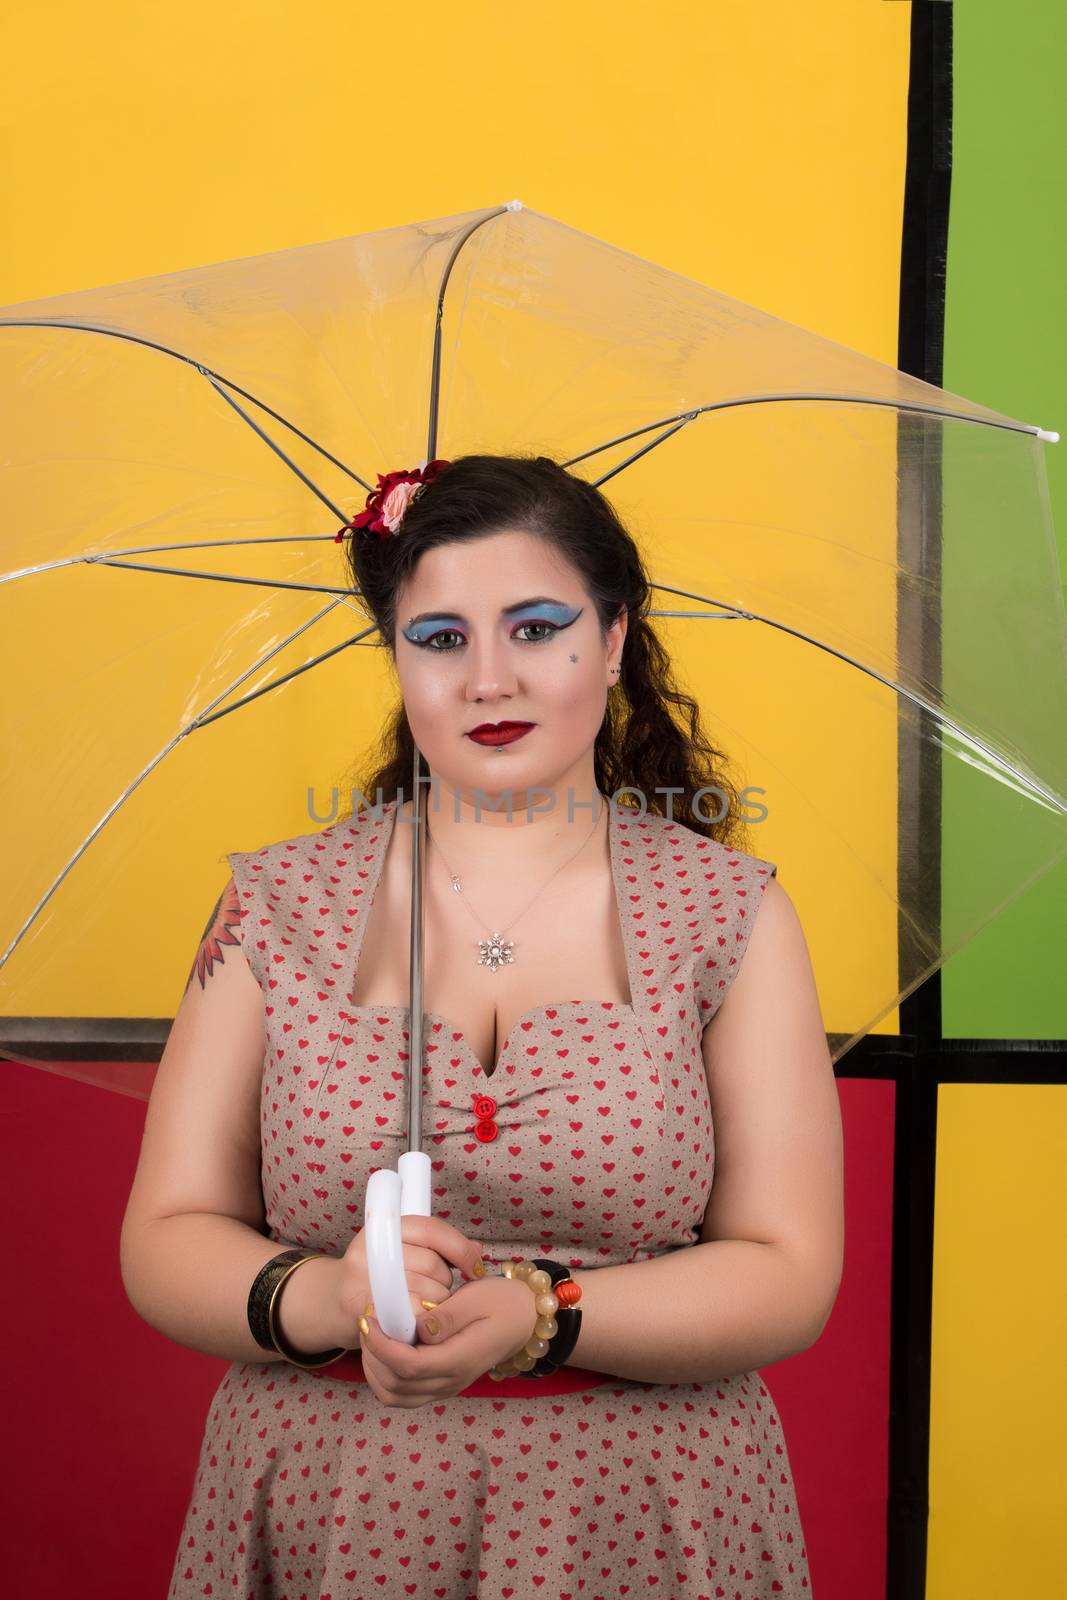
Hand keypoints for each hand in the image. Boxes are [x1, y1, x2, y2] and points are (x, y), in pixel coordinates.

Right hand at [327, 1215, 485, 1349]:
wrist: (330, 1304)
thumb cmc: (376, 1277)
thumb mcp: (402, 1250)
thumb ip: (438, 1247)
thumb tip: (478, 1249)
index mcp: (382, 1226)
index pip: (432, 1229)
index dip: (460, 1249)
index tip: (476, 1267)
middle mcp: (370, 1248)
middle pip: (432, 1264)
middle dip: (445, 1281)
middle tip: (437, 1291)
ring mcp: (364, 1278)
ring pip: (426, 1292)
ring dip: (436, 1305)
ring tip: (424, 1307)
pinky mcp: (363, 1309)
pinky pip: (410, 1317)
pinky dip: (421, 1323)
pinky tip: (417, 1323)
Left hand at [359, 1272, 540, 1407]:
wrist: (526, 1318)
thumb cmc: (504, 1303)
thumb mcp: (478, 1298)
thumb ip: (447, 1316)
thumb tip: (418, 1329)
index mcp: (460, 1360)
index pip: (409, 1366)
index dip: (382, 1346)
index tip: (369, 1318)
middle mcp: (452, 1381)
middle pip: (397, 1386)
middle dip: (372, 1355)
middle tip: (365, 1321)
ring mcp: (447, 1387)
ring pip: (396, 1396)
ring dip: (375, 1370)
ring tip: (371, 1335)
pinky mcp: (442, 1384)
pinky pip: (404, 1394)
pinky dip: (384, 1378)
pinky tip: (383, 1351)